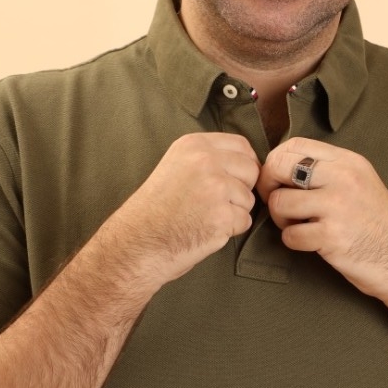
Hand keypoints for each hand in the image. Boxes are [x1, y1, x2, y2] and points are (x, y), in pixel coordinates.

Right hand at [112, 133, 260, 286]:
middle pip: (251, 170)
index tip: (237, 179)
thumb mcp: (175, 167)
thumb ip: (206, 159)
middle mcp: (205, 161)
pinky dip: (230, 231)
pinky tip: (206, 231)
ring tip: (204, 218)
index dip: (245, 164)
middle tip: (218, 204)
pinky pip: (244, 222)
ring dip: (235, 213)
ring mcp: (215, 188)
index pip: (241, 145)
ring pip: (248, 199)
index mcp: (193, 145)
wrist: (136, 242)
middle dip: (242, 189)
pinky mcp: (222, 216)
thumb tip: (245, 162)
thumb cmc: (155, 210)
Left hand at [258, 138, 387, 298]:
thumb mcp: (359, 182)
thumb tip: (280, 168)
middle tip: (280, 205)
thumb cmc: (377, 225)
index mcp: (347, 161)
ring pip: (280, 202)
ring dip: (281, 219)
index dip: (274, 163)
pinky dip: (294, 242)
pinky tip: (311, 243)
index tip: (278, 182)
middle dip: (269, 187)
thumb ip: (326, 171)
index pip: (293, 145)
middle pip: (279, 167)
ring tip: (299, 226)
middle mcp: (343, 177)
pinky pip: (290, 235)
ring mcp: (338, 206)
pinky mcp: (332, 236)